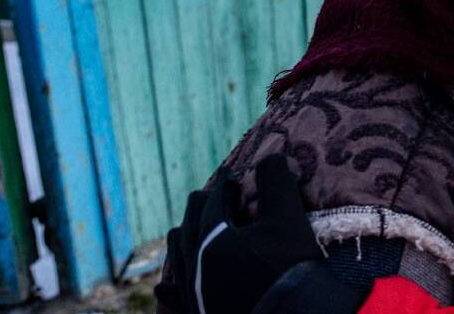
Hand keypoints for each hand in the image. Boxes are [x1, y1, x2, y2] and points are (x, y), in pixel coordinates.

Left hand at [154, 154, 323, 312]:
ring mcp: (194, 294)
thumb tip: (271, 156)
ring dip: (183, 239)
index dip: (225, 185)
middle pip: (189, 226)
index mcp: (213, 238)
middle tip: (210, 197)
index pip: (214, 201)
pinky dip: (169, 288)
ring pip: (177, 259)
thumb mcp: (289, 219)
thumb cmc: (290, 268)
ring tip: (187, 231)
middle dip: (200, 207)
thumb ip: (277, 182)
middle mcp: (195, 265)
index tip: (232, 176)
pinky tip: (163, 286)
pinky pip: (174, 298)